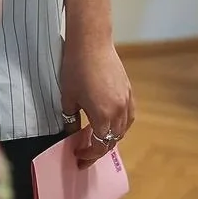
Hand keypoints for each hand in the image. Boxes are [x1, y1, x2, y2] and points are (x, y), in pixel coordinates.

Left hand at [59, 34, 133, 166]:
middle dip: (99, 149)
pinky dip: (121, 125)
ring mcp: (127, 101)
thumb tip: (72, 134)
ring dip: (111, 138)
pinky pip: (129, 116)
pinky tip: (111, 123)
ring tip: (97, 139)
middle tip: (85, 152)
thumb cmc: (75, 68)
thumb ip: (71, 120)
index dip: (89, 154)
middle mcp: (119, 112)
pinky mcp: (129, 91)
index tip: (78, 156)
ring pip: (123, 129)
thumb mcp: (68, 98)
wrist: (91, 42)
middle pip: (113, 140)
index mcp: (103, 116)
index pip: (99, 145)